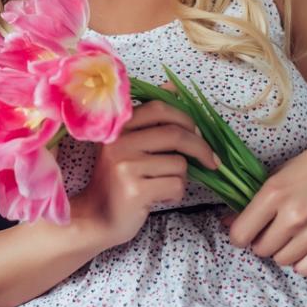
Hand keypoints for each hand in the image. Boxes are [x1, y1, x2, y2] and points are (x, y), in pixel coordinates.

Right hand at [77, 98, 219, 247]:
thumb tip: (173, 88)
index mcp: (117, 128)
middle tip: (211, 161)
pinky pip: (176, 185)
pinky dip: (176, 194)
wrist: (94, 217)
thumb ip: (148, 118)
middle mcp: (118, 143)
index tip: (198, 133)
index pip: (159, 108)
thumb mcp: (126, 144)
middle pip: (175, 134)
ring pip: (179, 164)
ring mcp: (126, 166)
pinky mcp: (135, 190)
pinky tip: (159, 197)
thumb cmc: (115, 181)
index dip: (186, 118)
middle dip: (201, 148)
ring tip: (163, 184)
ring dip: (182, 177)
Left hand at [227, 134, 306, 276]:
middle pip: (261, 249)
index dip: (238, 235)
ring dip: (282, 252)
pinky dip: (302, 263)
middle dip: (261, 242)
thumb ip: (255, 201)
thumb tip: (227, 222)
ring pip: (282, 261)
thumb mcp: (280, 174)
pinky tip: (305, 248)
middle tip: (271, 232)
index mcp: (274, 194)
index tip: (244, 232)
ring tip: (290, 237)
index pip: (241, 233)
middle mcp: (293, 216)